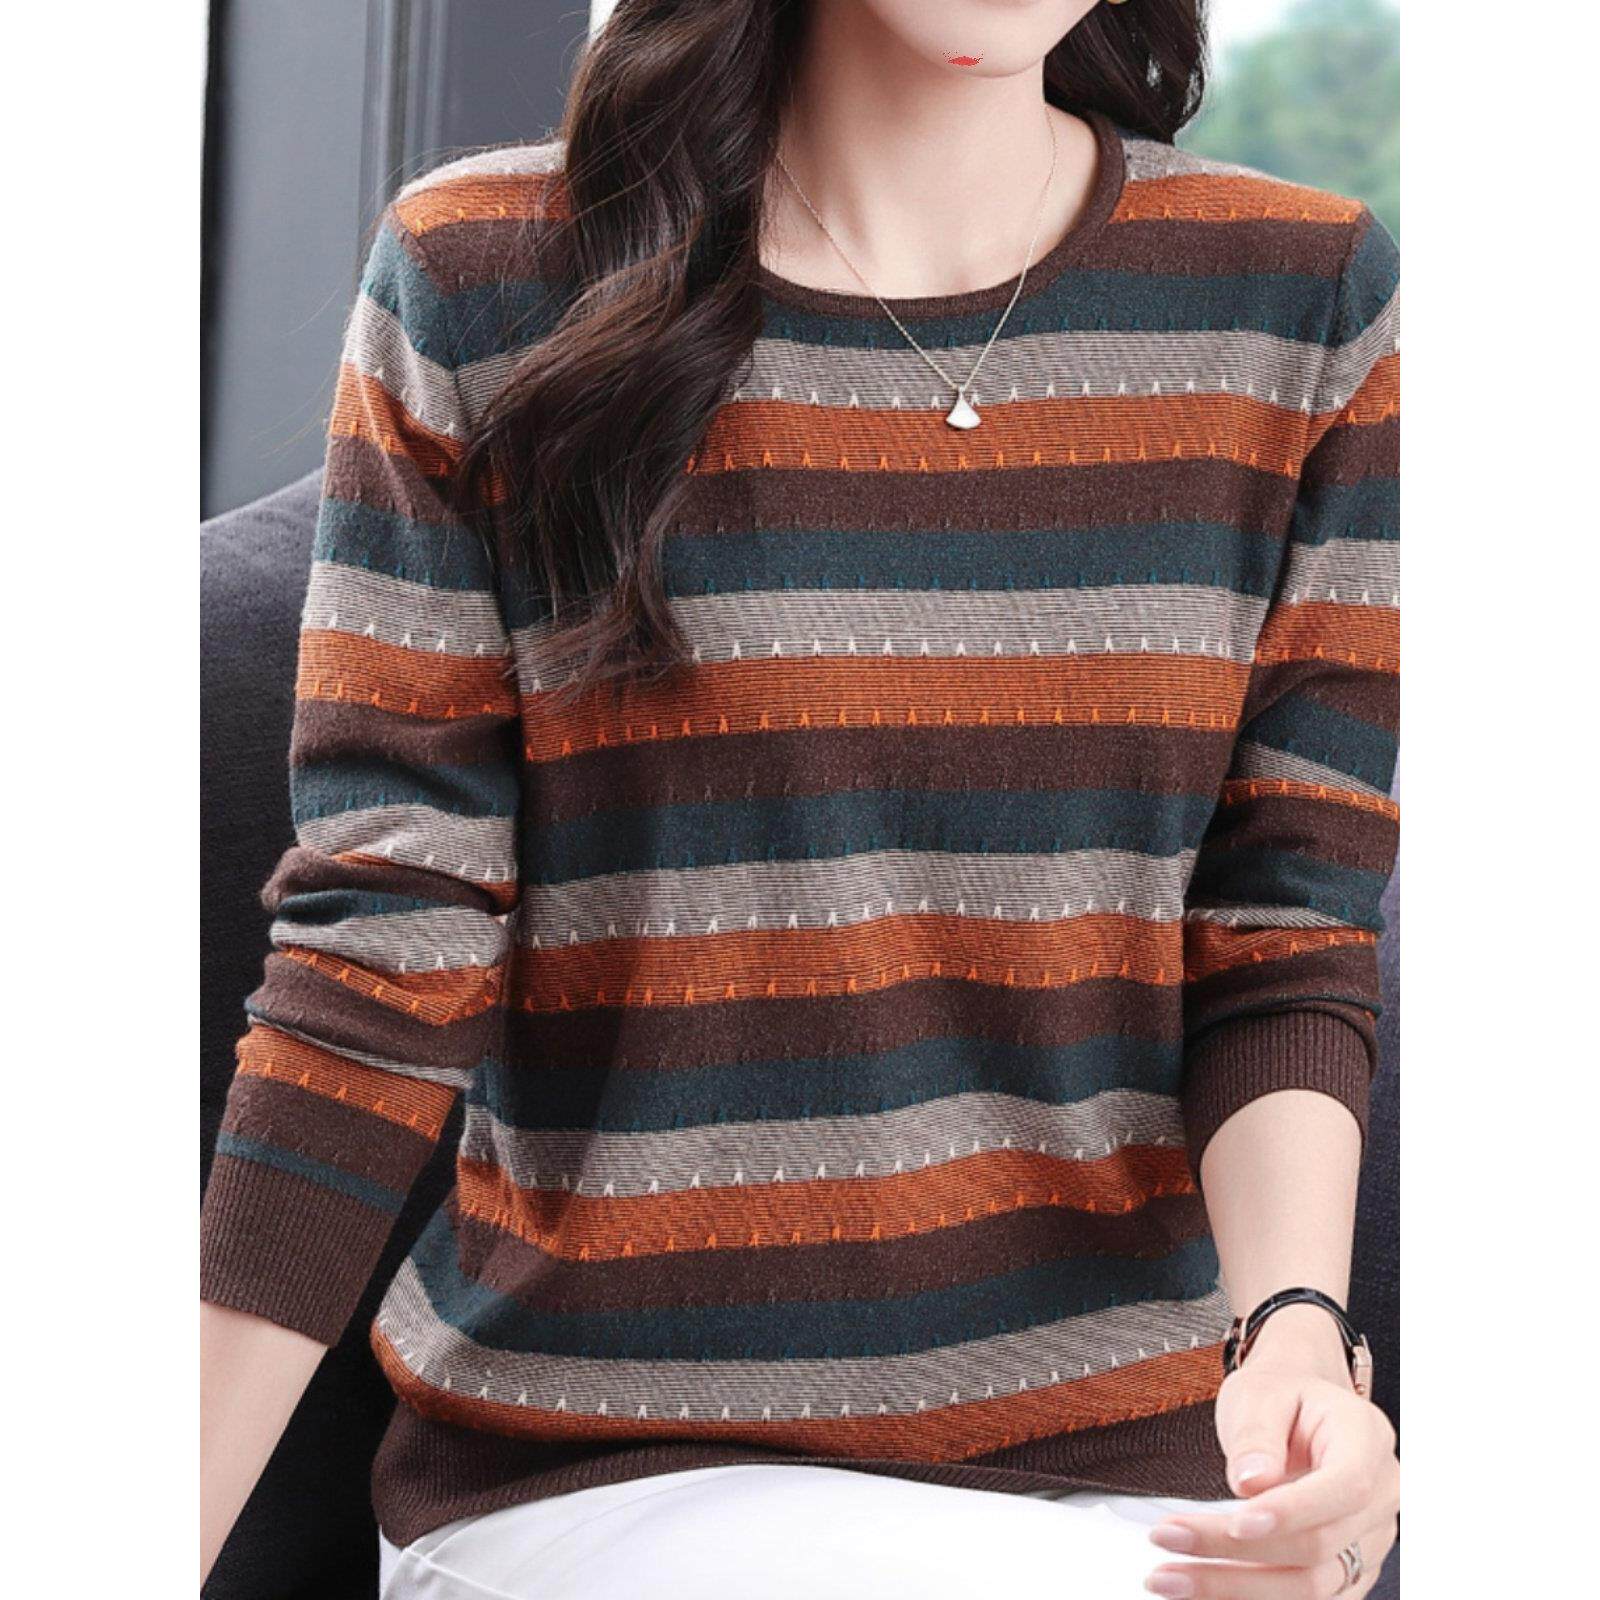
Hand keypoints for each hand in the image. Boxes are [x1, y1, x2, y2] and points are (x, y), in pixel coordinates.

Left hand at [1143, 1308, 1398, 1596]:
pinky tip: (1200, 1589)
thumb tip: (1249, 1484)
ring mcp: (1370, 1542)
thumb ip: (1257, 1435)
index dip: (1294, 1511)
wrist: (1300, 1410)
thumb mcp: (1260, 1392)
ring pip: (1311, 1586)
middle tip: (1165, 1537)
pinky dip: (1251, 1597)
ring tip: (1167, 1577)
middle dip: (1236, 1551)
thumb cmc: (1280, 1395)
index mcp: (1366, 1440)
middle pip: (1318, 1545)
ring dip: (1235, 1588)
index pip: (1344, 1487)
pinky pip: (1305, 1598)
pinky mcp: (1348, 1571)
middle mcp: (1382, 1498)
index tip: (1237, 1521)